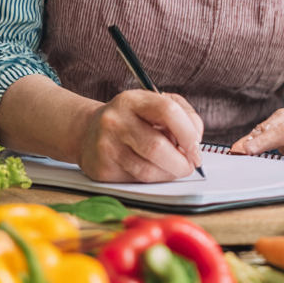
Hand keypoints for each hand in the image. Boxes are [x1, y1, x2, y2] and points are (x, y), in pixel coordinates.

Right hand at [78, 90, 204, 182]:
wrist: (88, 132)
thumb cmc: (131, 118)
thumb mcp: (155, 104)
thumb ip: (183, 115)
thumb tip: (195, 139)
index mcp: (132, 100)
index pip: (168, 112)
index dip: (188, 133)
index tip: (196, 149)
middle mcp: (116, 121)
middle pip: (157, 147)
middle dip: (181, 163)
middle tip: (189, 165)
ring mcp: (106, 146)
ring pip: (148, 170)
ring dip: (169, 174)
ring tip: (173, 169)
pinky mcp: (102, 170)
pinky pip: (136, 182)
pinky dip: (152, 180)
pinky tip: (153, 171)